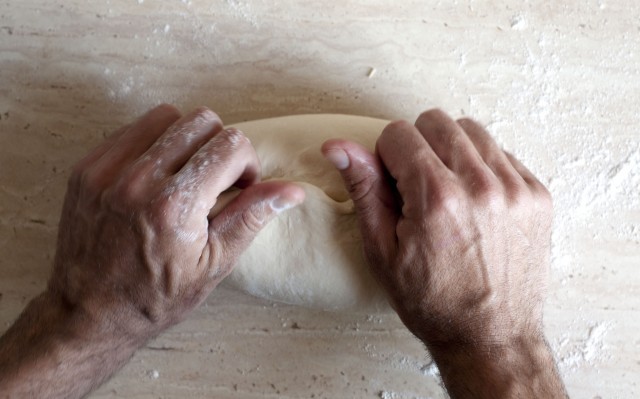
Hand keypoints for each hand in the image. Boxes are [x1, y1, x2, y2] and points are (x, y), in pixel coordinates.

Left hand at [49, 104, 303, 339]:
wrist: (91, 312)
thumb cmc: (157, 295)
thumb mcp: (215, 263)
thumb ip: (252, 216)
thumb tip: (293, 190)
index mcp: (176, 206)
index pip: (230, 144)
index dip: (247, 163)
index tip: (239, 187)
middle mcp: (138, 180)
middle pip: (201, 120)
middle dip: (219, 145)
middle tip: (215, 179)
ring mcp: (107, 171)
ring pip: (166, 115)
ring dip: (186, 138)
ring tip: (185, 174)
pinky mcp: (88, 168)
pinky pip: (133, 129)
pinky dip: (154, 143)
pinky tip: (158, 176)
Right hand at [323, 109, 564, 396]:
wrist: (491, 337)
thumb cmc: (432, 302)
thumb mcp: (382, 251)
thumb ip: (364, 189)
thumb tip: (339, 147)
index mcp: (436, 198)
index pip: (399, 132)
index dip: (386, 156)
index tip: (392, 183)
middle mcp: (481, 185)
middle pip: (437, 121)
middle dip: (418, 145)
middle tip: (416, 185)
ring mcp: (516, 188)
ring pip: (472, 130)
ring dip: (451, 150)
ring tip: (446, 190)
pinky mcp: (537, 195)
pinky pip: (502, 153)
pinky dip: (482, 166)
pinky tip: (473, 200)